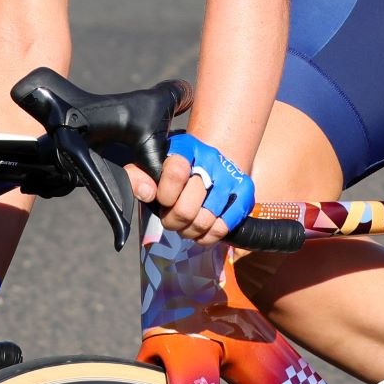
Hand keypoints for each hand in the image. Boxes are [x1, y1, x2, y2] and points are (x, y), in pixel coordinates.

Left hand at [138, 132, 252, 243]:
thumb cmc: (177, 170)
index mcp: (186, 147)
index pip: (175, 172)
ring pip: (204, 221)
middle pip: (187, 207)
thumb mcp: (153, 166)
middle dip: (173, 220)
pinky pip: (222, 227)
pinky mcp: (245, 193)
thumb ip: (138, 176)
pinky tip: (201, 229)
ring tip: (185, 223)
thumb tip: (146, 192)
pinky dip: (207, 236)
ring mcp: (230, 177)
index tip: (162, 199)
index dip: (165, 195)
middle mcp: (211, 159)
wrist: (213, 161)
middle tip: (170, 217)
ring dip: (189, 230)